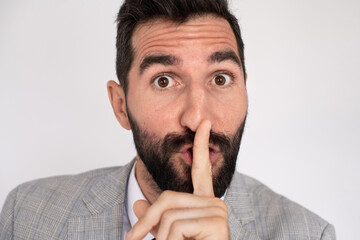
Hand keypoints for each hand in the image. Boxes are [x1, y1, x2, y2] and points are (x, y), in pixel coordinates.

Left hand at [126, 120, 229, 239]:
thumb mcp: (165, 238)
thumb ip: (154, 221)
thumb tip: (138, 206)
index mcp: (203, 202)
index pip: (201, 169)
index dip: (201, 146)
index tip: (205, 124)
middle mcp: (214, 202)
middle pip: (167, 198)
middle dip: (146, 223)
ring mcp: (217, 211)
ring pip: (168, 216)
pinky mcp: (217, 222)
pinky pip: (176, 228)